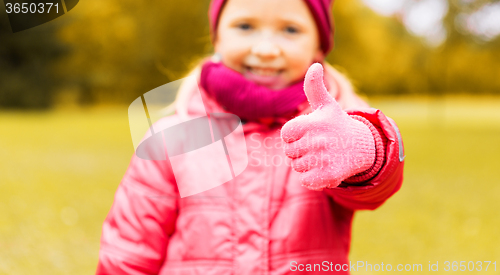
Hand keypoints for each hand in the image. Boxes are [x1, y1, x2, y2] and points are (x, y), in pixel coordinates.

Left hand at [280, 63, 375, 189]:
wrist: (361, 147)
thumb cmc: (336, 124)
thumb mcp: (325, 105)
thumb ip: (314, 87)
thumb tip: (314, 65)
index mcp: (312, 123)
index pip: (286, 135)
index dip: (294, 136)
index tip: (308, 133)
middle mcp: (318, 140)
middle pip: (290, 153)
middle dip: (300, 151)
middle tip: (317, 145)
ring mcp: (324, 159)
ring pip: (297, 167)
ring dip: (307, 164)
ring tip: (322, 156)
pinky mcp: (330, 176)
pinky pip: (306, 181)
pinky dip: (312, 178)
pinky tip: (324, 168)